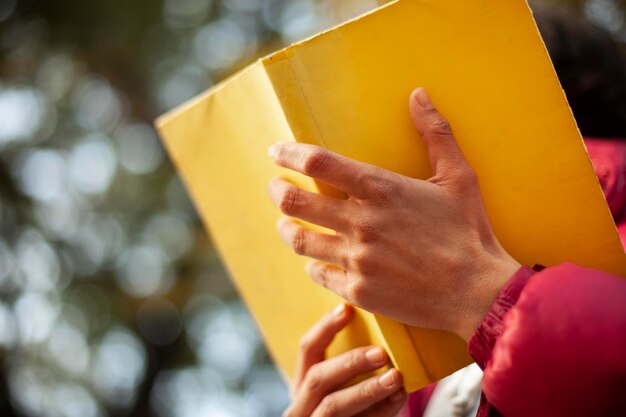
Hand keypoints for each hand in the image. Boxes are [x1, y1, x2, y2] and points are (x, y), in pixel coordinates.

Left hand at [268, 88, 519, 340]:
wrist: (478, 292)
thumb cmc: (469, 232)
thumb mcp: (459, 177)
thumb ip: (435, 133)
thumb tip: (419, 94)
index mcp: (380, 189)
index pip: (317, 162)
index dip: (288, 154)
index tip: (276, 152)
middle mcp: (361, 223)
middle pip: (294, 202)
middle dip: (276, 190)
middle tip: (274, 186)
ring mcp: (356, 259)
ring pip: (299, 240)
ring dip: (286, 228)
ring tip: (286, 223)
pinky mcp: (358, 290)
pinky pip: (318, 274)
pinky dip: (313, 265)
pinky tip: (316, 261)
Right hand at [284, 304, 406, 416]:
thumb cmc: (346, 412)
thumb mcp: (335, 390)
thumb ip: (347, 368)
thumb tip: (383, 332)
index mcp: (302, 384)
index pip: (307, 348)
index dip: (325, 327)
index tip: (347, 309)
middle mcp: (301, 405)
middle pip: (318, 378)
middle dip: (350, 362)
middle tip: (381, 353)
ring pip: (333, 407)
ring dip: (367, 390)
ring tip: (395, 378)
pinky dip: (380, 412)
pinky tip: (399, 399)